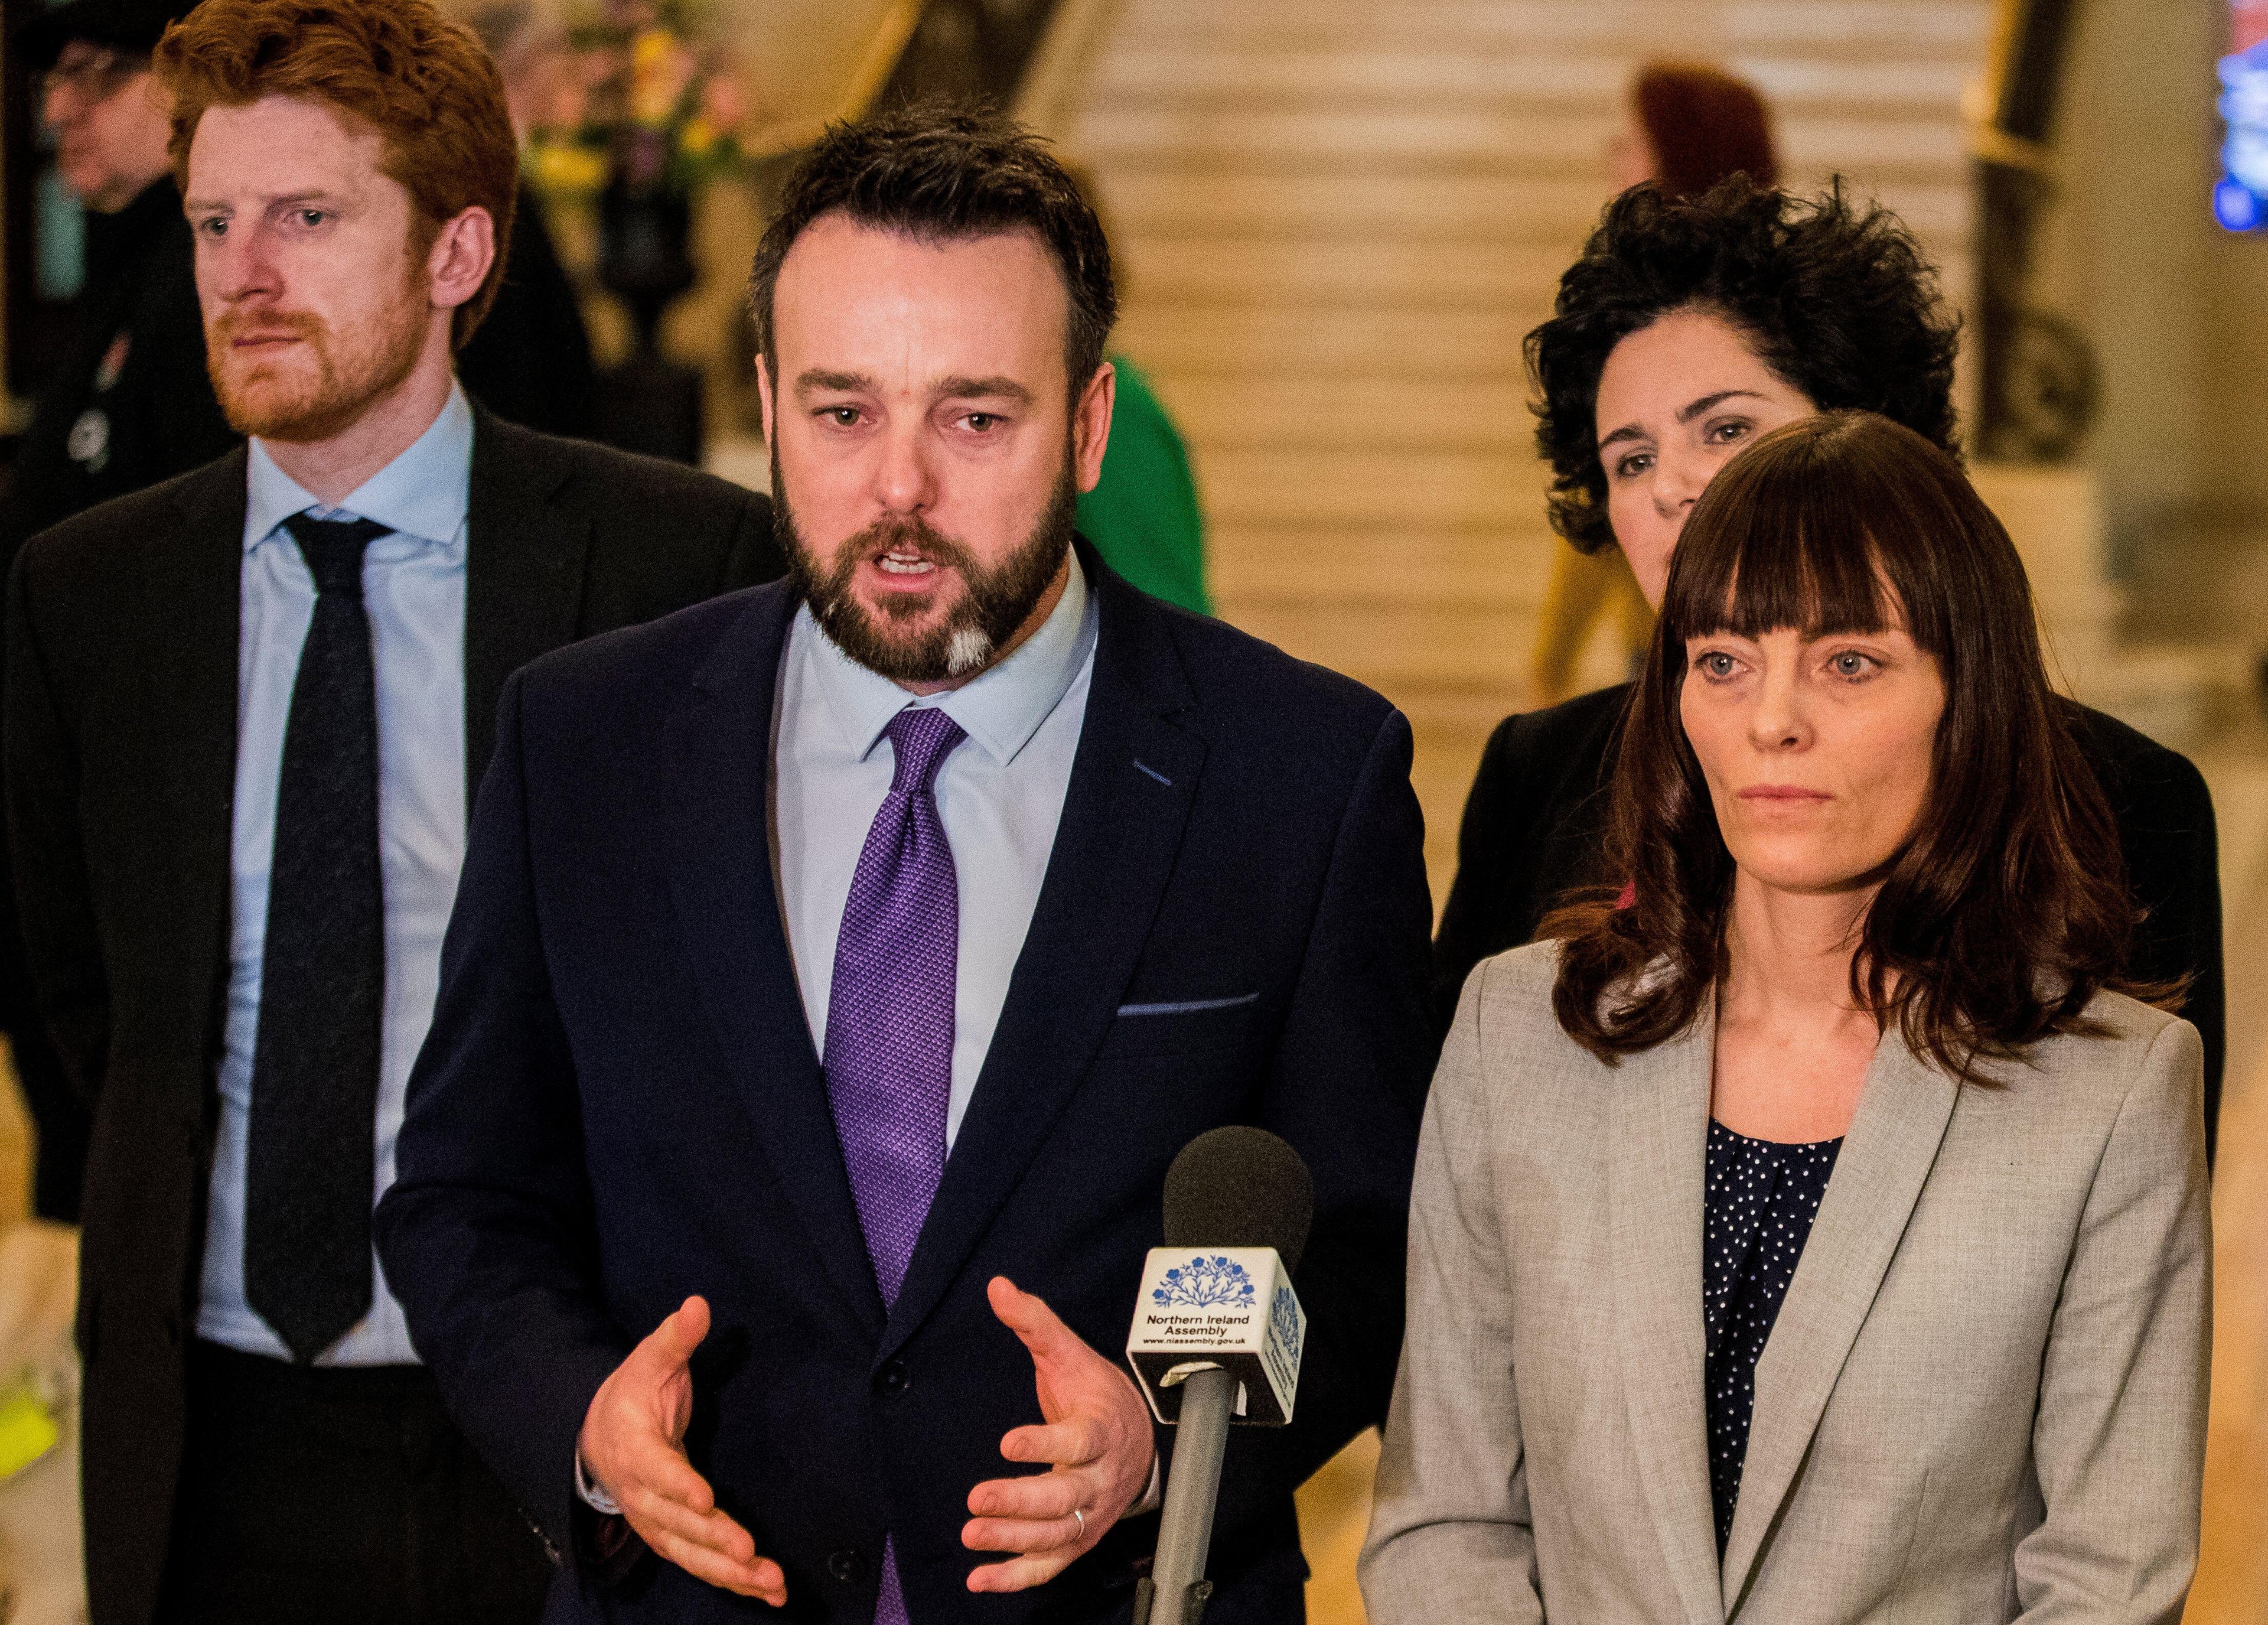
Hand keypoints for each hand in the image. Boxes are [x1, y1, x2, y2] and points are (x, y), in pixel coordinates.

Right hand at [578, 1295, 785, 1603]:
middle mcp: (642, 1495)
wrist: (598, 1436)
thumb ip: (675, 1338)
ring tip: (771, 1582)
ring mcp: (655, 1522)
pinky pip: (701, 1564)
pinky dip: (734, 1581)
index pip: (657, 1472)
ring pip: (690, 1553)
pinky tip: (770, 1591)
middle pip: (676, 1523)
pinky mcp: (672, 1538)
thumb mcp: (649, 1359)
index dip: (680, 1487)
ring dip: (729, 1573)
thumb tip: (698, 1305)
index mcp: (635, 1449)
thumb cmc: (633, 1394)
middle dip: (712, 1540)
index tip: (707, 1498)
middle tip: (748, 1552)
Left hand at [963, 1276, 1156, 1592]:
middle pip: (1064, 1497)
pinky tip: (979, 1579)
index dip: (1046, 1443)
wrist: (1137, 1438)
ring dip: (1013, 1540)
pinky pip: (1050, 1565)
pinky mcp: (1077, 1539)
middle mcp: (1099, 1479)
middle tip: (977, 1498)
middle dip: (1020, 1501)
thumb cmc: (1095, 1394)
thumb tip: (997, 1287)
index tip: (1009, 1440)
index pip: (1079, 1441)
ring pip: (1056, 1535)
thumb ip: (1034, 1322)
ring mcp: (1089, 1514)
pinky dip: (1017, 1578)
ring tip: (971, 1534)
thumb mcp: (1069, 1352)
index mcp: (1100, 1431)